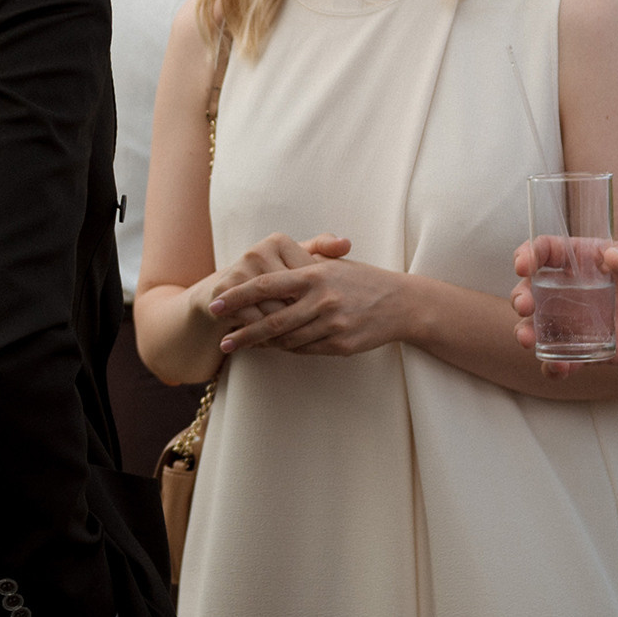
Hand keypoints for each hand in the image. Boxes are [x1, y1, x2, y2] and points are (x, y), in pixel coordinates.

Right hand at [203, 231, 351, 328]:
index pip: (307, 275)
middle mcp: (257, 251)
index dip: (315, 298)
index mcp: (278, 241)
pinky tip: (270, 343)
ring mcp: (239, 270)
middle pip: (290, 295)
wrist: (224, 295)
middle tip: (316, 331)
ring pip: (274, 312)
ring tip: (295, 341)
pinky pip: (254, 321)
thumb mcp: (297, 262)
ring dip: (284, 331)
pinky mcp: (224, 290)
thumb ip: (322, 251)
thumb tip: (347, 244)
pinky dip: (264, 336)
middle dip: (302, 317)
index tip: (324, 310)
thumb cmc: (272, 279)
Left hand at [209, 256, 405, 356]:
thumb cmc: (362, 280)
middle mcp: (321, 299)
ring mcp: (332, 324)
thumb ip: (301, 270)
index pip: (265, 285)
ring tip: (243, 346)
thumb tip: (265, 278)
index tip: (216, 304)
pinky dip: (288, 349)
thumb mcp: (332, 266)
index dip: (237, 296)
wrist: (402, 303)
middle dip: (243, 333)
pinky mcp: (341, 344)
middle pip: (272, 321)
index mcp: (314, 275)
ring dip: (264, 345)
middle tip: (222, 341)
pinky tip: (275, 348)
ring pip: (287, 340)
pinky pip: (306, 350)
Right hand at [511, 236, 617, 375]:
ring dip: (528, 331)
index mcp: (587, 258)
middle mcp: (578, 288)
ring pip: (543, 326)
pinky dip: (555, 364)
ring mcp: (583, 320)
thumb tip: (612, 257)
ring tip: (527, 339)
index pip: (548, 251)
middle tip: (524, 305)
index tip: (523, 264)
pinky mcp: (594, 349)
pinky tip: (557, 367)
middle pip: (535, 290)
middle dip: (521, 296)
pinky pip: (566, 357)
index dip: (529, 254)